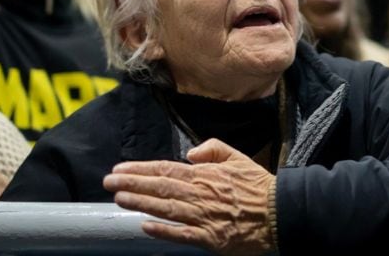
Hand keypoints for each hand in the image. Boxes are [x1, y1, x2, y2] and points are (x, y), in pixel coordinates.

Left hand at [103, 138, 274, 255]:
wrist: (280, 212)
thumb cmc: (258, 186)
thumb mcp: (238, 157)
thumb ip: (213, 149)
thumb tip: (190, 153)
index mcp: (205, 174)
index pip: (165, 169)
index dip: (140, 170)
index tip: (119, 169)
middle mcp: (200, 193)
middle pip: (160, 187)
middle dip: (132, 184)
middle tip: (108, 182)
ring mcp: (203, 217)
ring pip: (166, 208)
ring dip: (140, 203)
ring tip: (119, 199)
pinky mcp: (209, 238)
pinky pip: (181, 234)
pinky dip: (163, 231)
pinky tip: (144, 227)